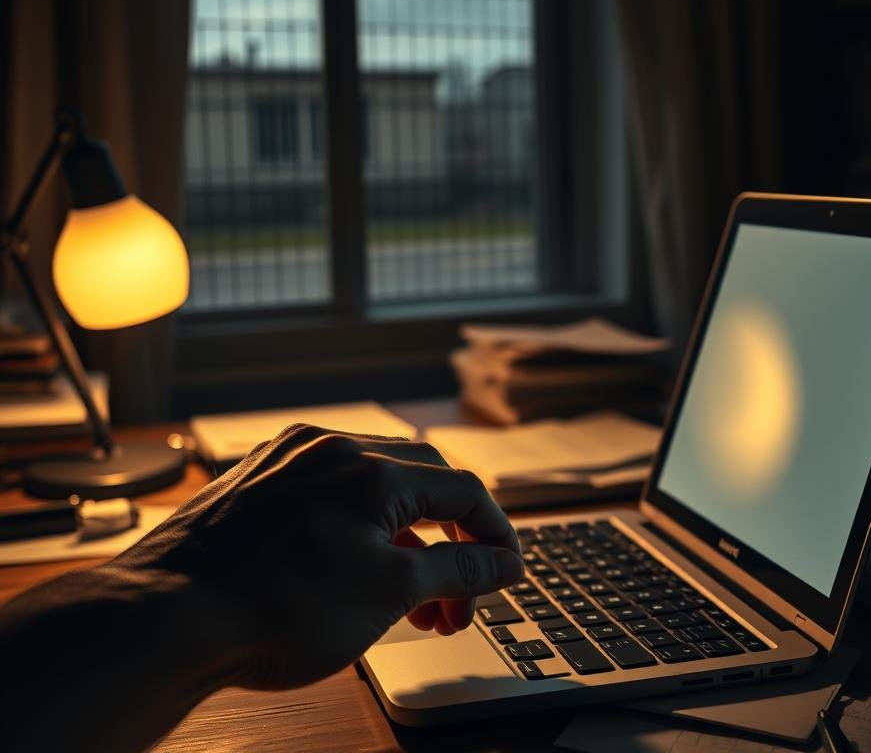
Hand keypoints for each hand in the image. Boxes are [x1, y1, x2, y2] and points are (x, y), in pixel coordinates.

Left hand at [117, 423, 523, 688]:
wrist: (163, 619)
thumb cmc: (273, 609)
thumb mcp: (388, 594)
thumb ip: (458, 570)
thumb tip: (504, 561)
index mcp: (372, 468)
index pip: (463, 489)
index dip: (496, 534)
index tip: (509, 572)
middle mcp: (330, 448)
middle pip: (421, 484)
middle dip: (452, 543)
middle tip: (461, 598)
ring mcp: (287, 459)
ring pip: (375, 492)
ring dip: (406, 545)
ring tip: (414, 607)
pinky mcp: (257, 480)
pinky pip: (330, 495)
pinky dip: (360, 533)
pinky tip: (360, 574)